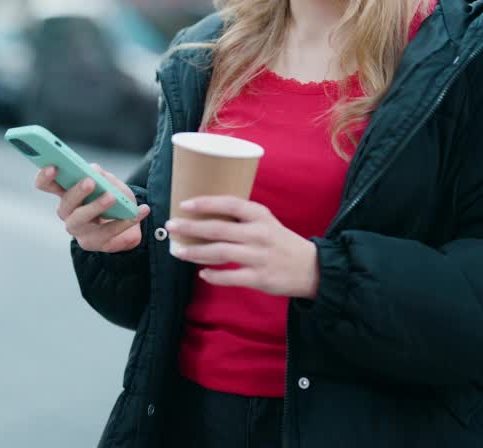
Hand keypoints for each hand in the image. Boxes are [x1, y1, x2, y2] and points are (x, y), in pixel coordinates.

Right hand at [34, 164, 149, 252]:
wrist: (129, 223)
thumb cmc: (114, 199)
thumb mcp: (112, 183)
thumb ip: (103, 176)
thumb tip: (93, 170)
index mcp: (67, 193)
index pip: (46, 184)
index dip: (45, 176)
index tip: (53, 166)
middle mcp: (67, 212)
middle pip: (65, 203)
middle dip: (77, 191)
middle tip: (90, 181)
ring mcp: (78, 230)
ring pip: (80, 219)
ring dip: (96, 206)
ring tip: (111, 197)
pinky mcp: (92, 243)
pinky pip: (107, 232)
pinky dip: (126, 220)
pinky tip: (141, 210)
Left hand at [165, 196, 318, 298]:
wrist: (310, 268)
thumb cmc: (281, 242)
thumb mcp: (266, 222)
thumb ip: (242, 218)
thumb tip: (206, 214)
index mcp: (260, 216)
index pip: (230, 204)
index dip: (206, 203)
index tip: (185, 204)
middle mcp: (259, 234)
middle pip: (218, 229)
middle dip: (191, 228)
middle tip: (171, 227)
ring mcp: (259, 257)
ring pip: (220, 253)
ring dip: (196, 252)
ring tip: (178, 251)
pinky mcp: (260, 277)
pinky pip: (230, 277)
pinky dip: (214, 276)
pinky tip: (202, 273)